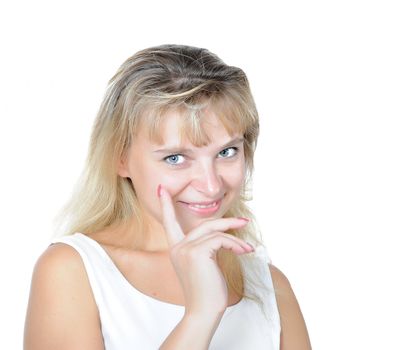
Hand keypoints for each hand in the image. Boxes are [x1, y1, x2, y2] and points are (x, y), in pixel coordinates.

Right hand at [158, 184, 253, 315]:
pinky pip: (221, 240)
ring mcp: (186, 249)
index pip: (169, 222)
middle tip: (244, 222)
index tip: (162, 189)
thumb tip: (222, 236)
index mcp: (176, 249)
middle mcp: (178, 247)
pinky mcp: (197, 253)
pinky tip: (245, 252)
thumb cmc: (207, 291)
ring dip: (236, 238)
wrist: (204, 312)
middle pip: (205, 225)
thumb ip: (205, 248)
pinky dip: (236, 245)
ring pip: (215, 232)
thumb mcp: (204, 265)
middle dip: (227, 222)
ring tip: (248, 248)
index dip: (166, 205)